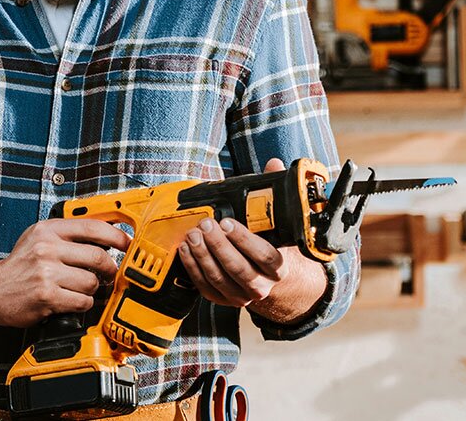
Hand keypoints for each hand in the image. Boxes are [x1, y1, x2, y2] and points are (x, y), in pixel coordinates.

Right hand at [0, 219, 126, 327]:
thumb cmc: (18, 266)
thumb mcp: (38, 238)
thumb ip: (67, 235)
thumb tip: (105, 237)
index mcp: (48, 230)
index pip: (92, 227)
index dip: (116, 235)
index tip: (127, 243)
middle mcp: (47, 248)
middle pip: (98, 257)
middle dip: (110, 269)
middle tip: (110, 274)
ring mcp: (46, 273)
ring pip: (91, 282)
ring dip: (93, 289)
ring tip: (83, 289)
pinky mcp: (47, 296)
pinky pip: (82, 302)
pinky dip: (83, 304)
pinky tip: (72, 301)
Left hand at [176, 160, 291, 306]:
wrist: (268, 280)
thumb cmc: (270, 246)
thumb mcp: (277, 225)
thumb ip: (272, 196)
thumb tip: (273, 165)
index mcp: (279, 267)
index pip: (264, 256)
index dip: (244, 240)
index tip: (228, 222)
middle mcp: (262, 285)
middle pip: (238, 269)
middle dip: (218, 245)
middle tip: (205, 224)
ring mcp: (242, 296)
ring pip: (219, 278)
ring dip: (203, 255)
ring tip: (193, 234)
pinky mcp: (224, 300)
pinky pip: (205, 286)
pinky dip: (193, 268)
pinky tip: (186, 249)